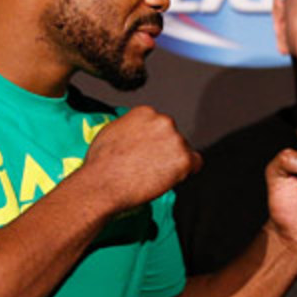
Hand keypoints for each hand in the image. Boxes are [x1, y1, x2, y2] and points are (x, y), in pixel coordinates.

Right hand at [80, 106, 201, 213]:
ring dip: (174, 162)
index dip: (155, 141)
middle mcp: (163, 122)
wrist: (103, 183)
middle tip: (150, 166)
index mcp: (145, 112)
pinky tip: (171, 178)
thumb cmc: (101, 163)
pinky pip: (196, 164)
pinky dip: (187, 172)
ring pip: (184, 151)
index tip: (149, 151)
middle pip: (173, 137)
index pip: (160, 126)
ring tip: (153, 175)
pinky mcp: (184, 159)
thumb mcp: (110, 132)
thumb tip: (134, 134)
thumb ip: (130, 128)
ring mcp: (176, 140)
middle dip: (165, 151)